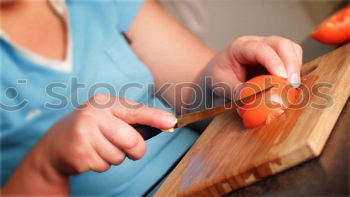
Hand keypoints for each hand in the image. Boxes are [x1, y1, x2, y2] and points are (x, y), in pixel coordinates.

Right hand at [37, 94, 176, 174]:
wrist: (56, 143)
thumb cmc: (91, 128)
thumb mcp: (109, 116)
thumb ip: (133, 120)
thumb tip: (165, 124)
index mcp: (104, 102)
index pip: (135, 111)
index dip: (155, 118)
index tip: (172, 122)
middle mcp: (93, 114)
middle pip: (131, 140)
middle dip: (136, 150)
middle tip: (130, 150)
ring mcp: (84, 133)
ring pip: (119, 156)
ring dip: (115, 157)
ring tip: (100, 147)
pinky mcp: (79, 153)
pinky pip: (105, 166)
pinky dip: (102, 164)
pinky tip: (90, 154)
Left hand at [207, 35, 302, 97]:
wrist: (216, 74)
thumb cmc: (217, 76)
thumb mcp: (221, 85)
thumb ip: (237, 91)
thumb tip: (254, 98)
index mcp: (240, 47)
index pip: (261, 49)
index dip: (273, 61)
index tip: (282, 77)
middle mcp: (257, 43)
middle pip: (281, 44)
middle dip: (290, 63)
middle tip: (292, 84)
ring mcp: (268, 49)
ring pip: (291, 49)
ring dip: (295, 67)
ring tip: (292, 86)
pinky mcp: (276, 59)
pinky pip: (292, 59)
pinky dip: (295, 71)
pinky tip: (290, 85)